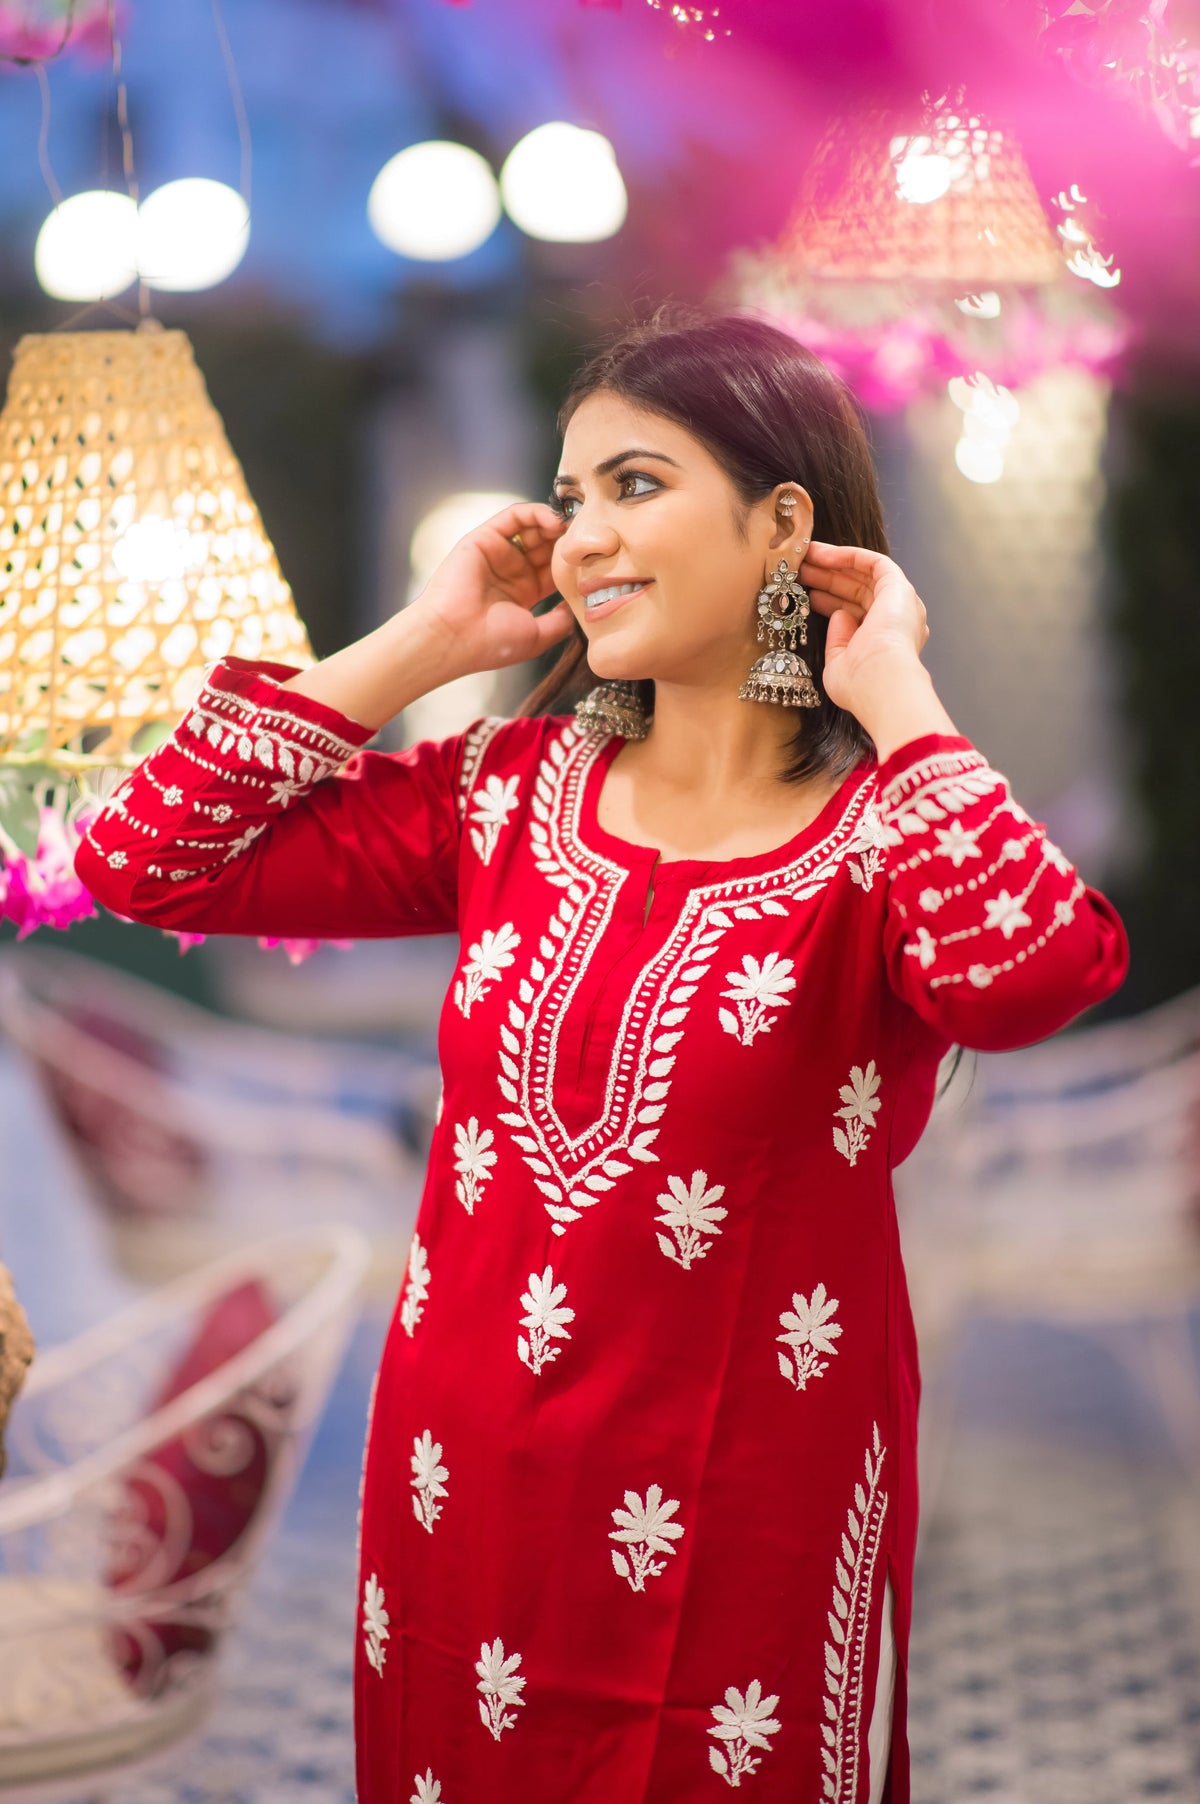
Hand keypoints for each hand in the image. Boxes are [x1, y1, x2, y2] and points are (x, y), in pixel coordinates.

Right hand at [411, 500, 574, 678]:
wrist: (453, 637)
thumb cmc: (491, 644)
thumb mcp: (538, 637)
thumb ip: (561, 621)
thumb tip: (578, 606)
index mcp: (523, 593)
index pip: (554, 567)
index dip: (574, 561)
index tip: (598, 558)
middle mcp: (511, 570)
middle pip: (546, 545)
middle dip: (568, 539)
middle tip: (590, 536)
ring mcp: (497, 553)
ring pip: (533, 527)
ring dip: (555, 524)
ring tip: (574, 528)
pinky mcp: (484, 538)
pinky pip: (514, 516)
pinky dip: (536, 513)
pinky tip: (554, 522)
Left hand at [799, 542, 956, 759]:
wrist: (879, 683)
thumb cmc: (858, 684)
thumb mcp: (838, 664)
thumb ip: (837, 640)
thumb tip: (838, 614)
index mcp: (883, 643)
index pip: (854, 613)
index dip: (828, 600)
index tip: (803, 593)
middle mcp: (895, 621)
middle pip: (858, 591)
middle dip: (826, 579)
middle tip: (799, 569)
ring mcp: (899, 604)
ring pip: (864, 575)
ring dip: (833, 564)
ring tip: (803, 557)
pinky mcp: (899, 588)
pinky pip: (874, 563)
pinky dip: (848, 556)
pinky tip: (822, 555)